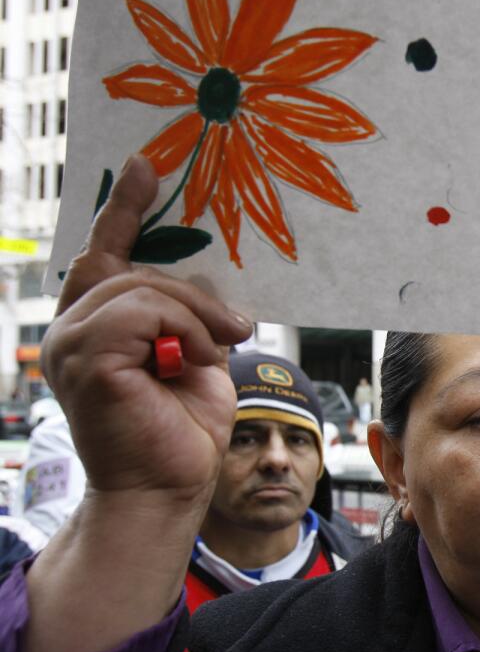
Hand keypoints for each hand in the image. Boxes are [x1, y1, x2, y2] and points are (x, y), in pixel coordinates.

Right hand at [40, 155, 251, 502]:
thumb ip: (188, 313)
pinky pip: (141, 310)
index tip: (147, 165)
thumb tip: (205, 280)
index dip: (125, 209)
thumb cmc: (183, 429)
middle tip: (236, 329)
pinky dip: (182, 330)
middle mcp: (73, 330)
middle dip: (194, 296)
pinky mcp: (85, 357)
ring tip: (217, 349)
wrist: (171, 486)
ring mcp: (71, 344)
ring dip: (194, 316)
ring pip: (142, 287)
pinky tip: (194, 360)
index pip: (106, 254)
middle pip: (136, 270)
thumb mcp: (196, 354)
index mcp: (99, 326)